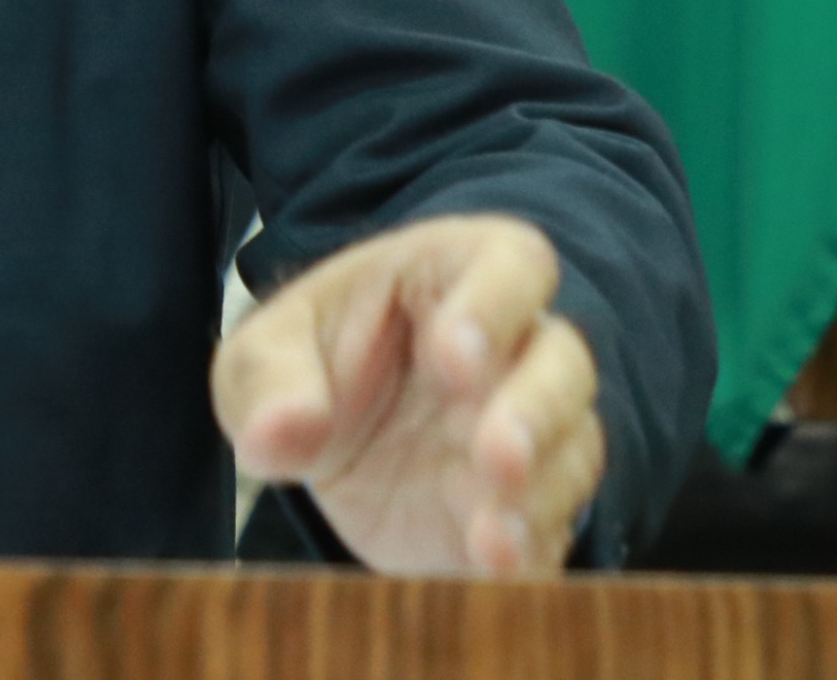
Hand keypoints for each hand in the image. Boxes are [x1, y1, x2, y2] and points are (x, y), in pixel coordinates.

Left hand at [211, 213, 603, 575]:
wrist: (327, 445)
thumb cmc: (307, 365)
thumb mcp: (264, 353)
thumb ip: (269, 378)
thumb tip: (278, 431)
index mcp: (453, 276)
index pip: (511, 263)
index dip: (494, 306)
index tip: (451, 356)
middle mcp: (512, 349)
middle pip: (563, 362)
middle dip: (536, 410)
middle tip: (496, 456)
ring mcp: (529, 433)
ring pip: (572, 449)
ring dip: (538, 492)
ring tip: (491, 537)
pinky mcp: (526, 510)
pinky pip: (554, 528)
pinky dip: (532, 553)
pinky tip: (493, 573)